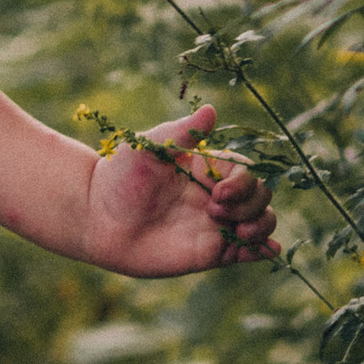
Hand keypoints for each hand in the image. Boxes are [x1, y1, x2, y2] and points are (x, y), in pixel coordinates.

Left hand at [82, 105, 277, 278]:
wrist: (96, 218)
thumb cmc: (119, 178)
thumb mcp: (148, 149)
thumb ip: (182, 133)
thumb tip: (211, 111)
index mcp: (207, 169)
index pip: (246, 172)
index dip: (243, 183)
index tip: (216, 192)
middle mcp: (216, 196)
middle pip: (260, 196)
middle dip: (252, 204)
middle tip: (214, 210)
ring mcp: (214, 225)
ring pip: (260, 223)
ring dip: (262, 226)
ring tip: (243, 232)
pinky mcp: (209, 253)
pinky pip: (245, 253)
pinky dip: (262, 251)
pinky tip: (267, 250)